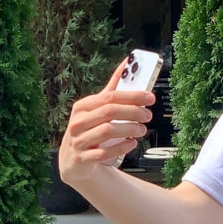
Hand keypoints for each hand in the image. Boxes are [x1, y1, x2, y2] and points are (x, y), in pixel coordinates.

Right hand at [58, 59, 154, 185]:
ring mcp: (79, 141)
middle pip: (109, 112)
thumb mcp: (96, 110)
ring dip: (130, 130)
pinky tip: (131, 143)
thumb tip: (128, 63)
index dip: (132, 96)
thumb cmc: (89, 130)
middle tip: (148, 115)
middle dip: (133, 112)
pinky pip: (105, 152)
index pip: (110, 97)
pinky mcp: (82, 158)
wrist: (73, 160)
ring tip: (141, 130)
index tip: (150, 97)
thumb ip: (112, 89)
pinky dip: (122, 147)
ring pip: (107, 131)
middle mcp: (78, 122)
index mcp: (83, 107)